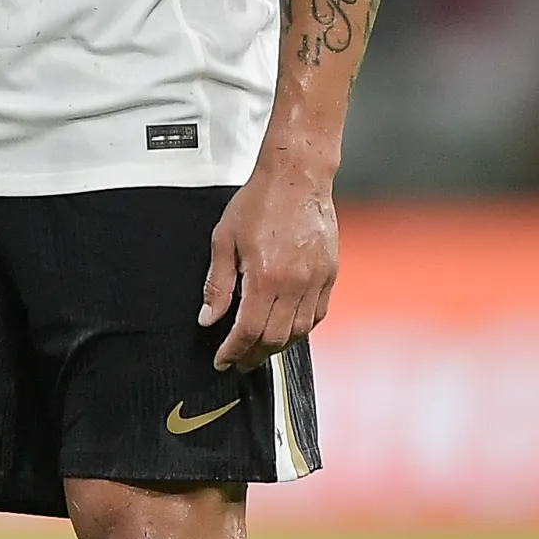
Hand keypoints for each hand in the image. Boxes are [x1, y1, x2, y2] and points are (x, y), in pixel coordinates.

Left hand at [198, 155, 338, 372]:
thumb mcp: (224, 240)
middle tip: (239, 361)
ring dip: (277, 346)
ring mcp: (316, 280)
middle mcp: (294, 284)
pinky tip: (286, 329)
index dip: (233, 351)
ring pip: (298, 331)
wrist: (296, 177)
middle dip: (254, 355)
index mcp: (265, 277)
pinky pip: (317, 314)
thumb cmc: (258, 202)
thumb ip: (217, 284)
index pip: (248, 330)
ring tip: (260, 349)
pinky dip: (301, 329)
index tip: (222, 360)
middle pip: (275, 338)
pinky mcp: (329, 274)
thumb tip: (209, 319)